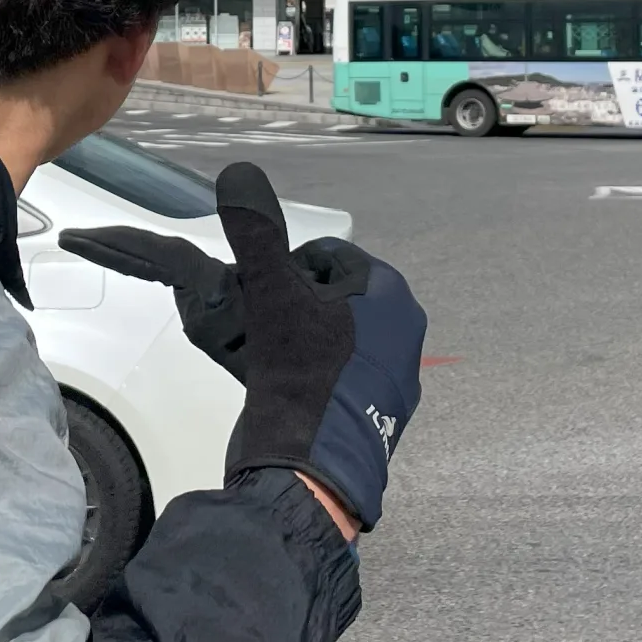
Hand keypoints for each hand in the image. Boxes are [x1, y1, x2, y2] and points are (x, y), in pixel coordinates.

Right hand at [69, 164, 425, 529]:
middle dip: (288, 307)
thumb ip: (257, 234)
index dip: (284, 270)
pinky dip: (305, 376)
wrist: (312, 470)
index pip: (326, 256)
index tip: (258, 294)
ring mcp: (393, 377)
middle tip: (257, 329)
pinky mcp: (377, 416)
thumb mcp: (271, 293)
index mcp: (389, 294)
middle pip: (327, 298)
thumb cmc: (300, 372)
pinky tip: (279, 389)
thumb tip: (238, 172)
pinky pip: (333, 376)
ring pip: (328, 338)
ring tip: (263, 360)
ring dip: (294, 341)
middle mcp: (402, 331)